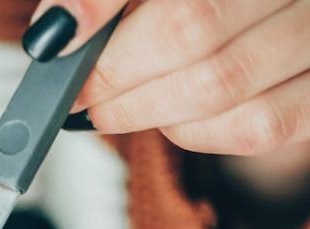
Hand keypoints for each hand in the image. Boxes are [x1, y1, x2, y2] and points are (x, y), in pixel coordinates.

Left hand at [24, 0, 309, 155]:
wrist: (258, 12)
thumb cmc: (194, 2)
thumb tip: (53, 31)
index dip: (99, 6)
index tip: (53, 46)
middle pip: (193, 28)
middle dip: (115, 74)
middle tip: (75, 92)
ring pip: (222, 86)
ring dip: (147, 109)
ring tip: (116, 103)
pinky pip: (258, 126)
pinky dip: (194, 132)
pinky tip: (169, 117)